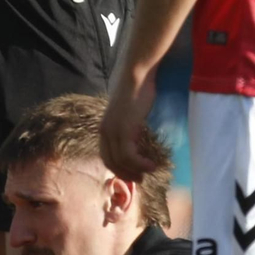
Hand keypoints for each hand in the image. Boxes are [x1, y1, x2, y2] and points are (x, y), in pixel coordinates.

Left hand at [100, 62, 160, 178]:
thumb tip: (137, 135)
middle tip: (141, 179)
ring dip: (135, 170)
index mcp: (104, 127)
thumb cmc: (137, 89)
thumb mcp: (129, 112)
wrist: (136, 75)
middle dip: (126, 173)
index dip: (118, 168)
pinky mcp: (123, 130)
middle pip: (111, 162)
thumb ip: (128, 125)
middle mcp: (104, 131)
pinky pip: (129, 156)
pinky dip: (140, 164)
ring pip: (121, 161)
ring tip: (149, 171)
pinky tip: (151, 165)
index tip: (131, 173)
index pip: (106, 156)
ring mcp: (113, 131)